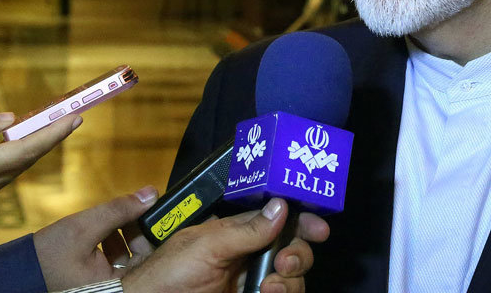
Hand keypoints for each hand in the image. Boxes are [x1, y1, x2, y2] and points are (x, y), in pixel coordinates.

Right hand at [0, 109, 80, 213]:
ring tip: (47, 128)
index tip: (75, 118)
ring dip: (30, 151)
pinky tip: (16, 146)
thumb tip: (10, 120)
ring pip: (11, 172)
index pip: (25, 151)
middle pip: (24, 162)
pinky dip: (12, 162)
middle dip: (48, 140)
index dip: (53, 134)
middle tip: (69, 119)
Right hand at [33, 186, 158, 290]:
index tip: (158, 210)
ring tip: (115, 218)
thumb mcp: (84, 226)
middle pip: (142, 256)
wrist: (16, 270)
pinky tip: (105, 230)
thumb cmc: (46, 256)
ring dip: (126, 234)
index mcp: (116, 285)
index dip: (155, 232)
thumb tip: (151, 194)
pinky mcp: (98, 280)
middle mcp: (115, 288)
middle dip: (138, 231)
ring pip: (129, 256)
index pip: (151, 258)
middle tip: (135, 210)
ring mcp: (107, 285)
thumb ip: (119, 210)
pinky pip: (116, 260)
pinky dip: (114, 243)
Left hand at [121, 198, 328, 292]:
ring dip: (290, 280)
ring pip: (292, 277)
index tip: (320, 229)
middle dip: (298, 254)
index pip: (279, 221)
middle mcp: (250, 257)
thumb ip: (247, 229)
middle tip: (285, 263)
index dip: (302, 222)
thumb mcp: (206, 245)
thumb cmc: (170, 273)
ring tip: (269, 288)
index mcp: (238, 234)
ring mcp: (252, 283)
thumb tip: (283, 206)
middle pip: (293, 250)